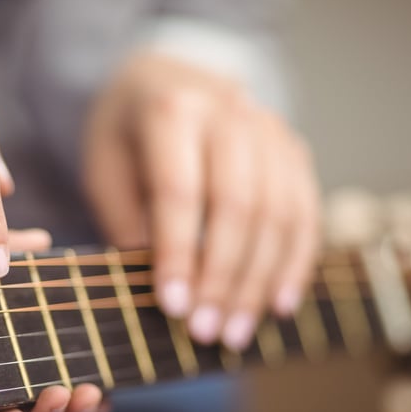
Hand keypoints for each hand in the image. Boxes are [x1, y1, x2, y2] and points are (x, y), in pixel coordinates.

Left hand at [83, 52, 320, 350]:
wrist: (166, 78)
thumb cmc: (126, 136)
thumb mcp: (105, 170)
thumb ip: (129, 224)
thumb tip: (163, 293)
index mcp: (171, 110)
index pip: (180, 190)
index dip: (178, 253)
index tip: (171, 307)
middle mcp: (230, 112)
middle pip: (238, 204)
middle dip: (222, 277)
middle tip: (205, 331)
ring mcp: (270, 129)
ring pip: (278, 214)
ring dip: (258, 281)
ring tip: (234, 333)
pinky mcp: (294, 151)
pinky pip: (305, 213)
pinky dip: (295, 264)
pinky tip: (278, 305)